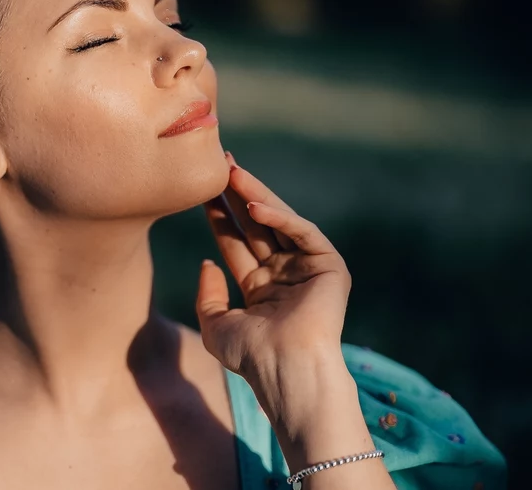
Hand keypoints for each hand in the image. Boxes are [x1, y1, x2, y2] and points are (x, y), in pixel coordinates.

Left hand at [194, 151, 352, 380]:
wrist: (284, 369)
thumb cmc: (251, 355)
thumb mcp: (216, 325)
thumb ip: (208, 294)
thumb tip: (206, 263)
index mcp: (261, 288)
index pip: (236, 242)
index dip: (220, 215)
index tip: (202, 189)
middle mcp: (285, 274)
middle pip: (256, 226)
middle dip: (238, 195)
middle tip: (220, 163)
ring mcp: (308, 269)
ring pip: (279, 222)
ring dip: (256, 195)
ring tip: (231, 172)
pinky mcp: (329, 267)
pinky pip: (304, 233)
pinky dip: (281, 218)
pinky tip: (255, 206)